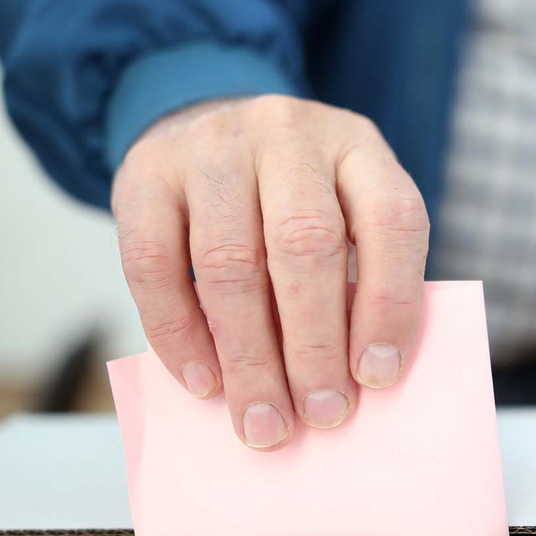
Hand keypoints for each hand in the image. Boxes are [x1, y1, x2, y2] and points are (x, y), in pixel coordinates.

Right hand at [112, 95, 428, 450]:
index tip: (377, 376)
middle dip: (313, 345)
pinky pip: (154, 265)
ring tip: (263, 419)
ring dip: (248, 357)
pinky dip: (179, 335)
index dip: (389, 303)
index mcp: (356, 146)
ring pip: (228, 262)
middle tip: (320, 414)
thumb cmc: (292, 191)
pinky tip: (205, 382)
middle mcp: (286, 133)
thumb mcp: (345, 205)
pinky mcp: (144, 172)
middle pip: (304, 244)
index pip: (391, 219)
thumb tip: (356, 380)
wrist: (204, 117)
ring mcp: (211, 147)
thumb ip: (356, 273)